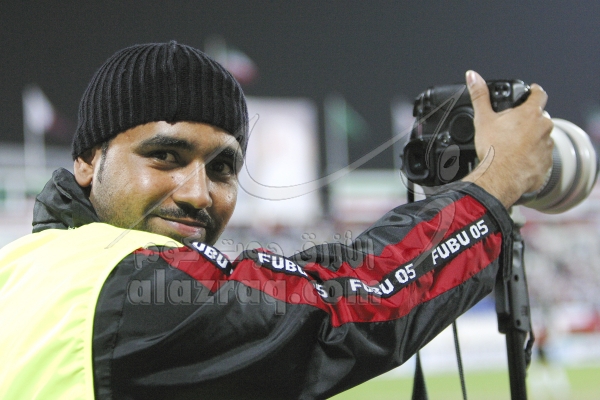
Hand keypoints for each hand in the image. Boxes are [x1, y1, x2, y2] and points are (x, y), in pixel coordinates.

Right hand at [462, 70, 553, 207]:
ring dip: (532, 140)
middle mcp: (543, 128)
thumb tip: (473, 76)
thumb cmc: (494, 149)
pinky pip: (541, 157)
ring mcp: (547, 146)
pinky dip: (532, 157)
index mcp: (530, 114)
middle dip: (529, 121)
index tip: (532, 91)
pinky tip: (517, 161)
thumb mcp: (483, 119)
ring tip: (513, 148)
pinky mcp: (546, 164)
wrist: (500, 178)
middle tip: (513, 128)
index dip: (534, 91)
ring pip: (542, 138)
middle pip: (540, 118)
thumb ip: (479, 95)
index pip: (539, 94)